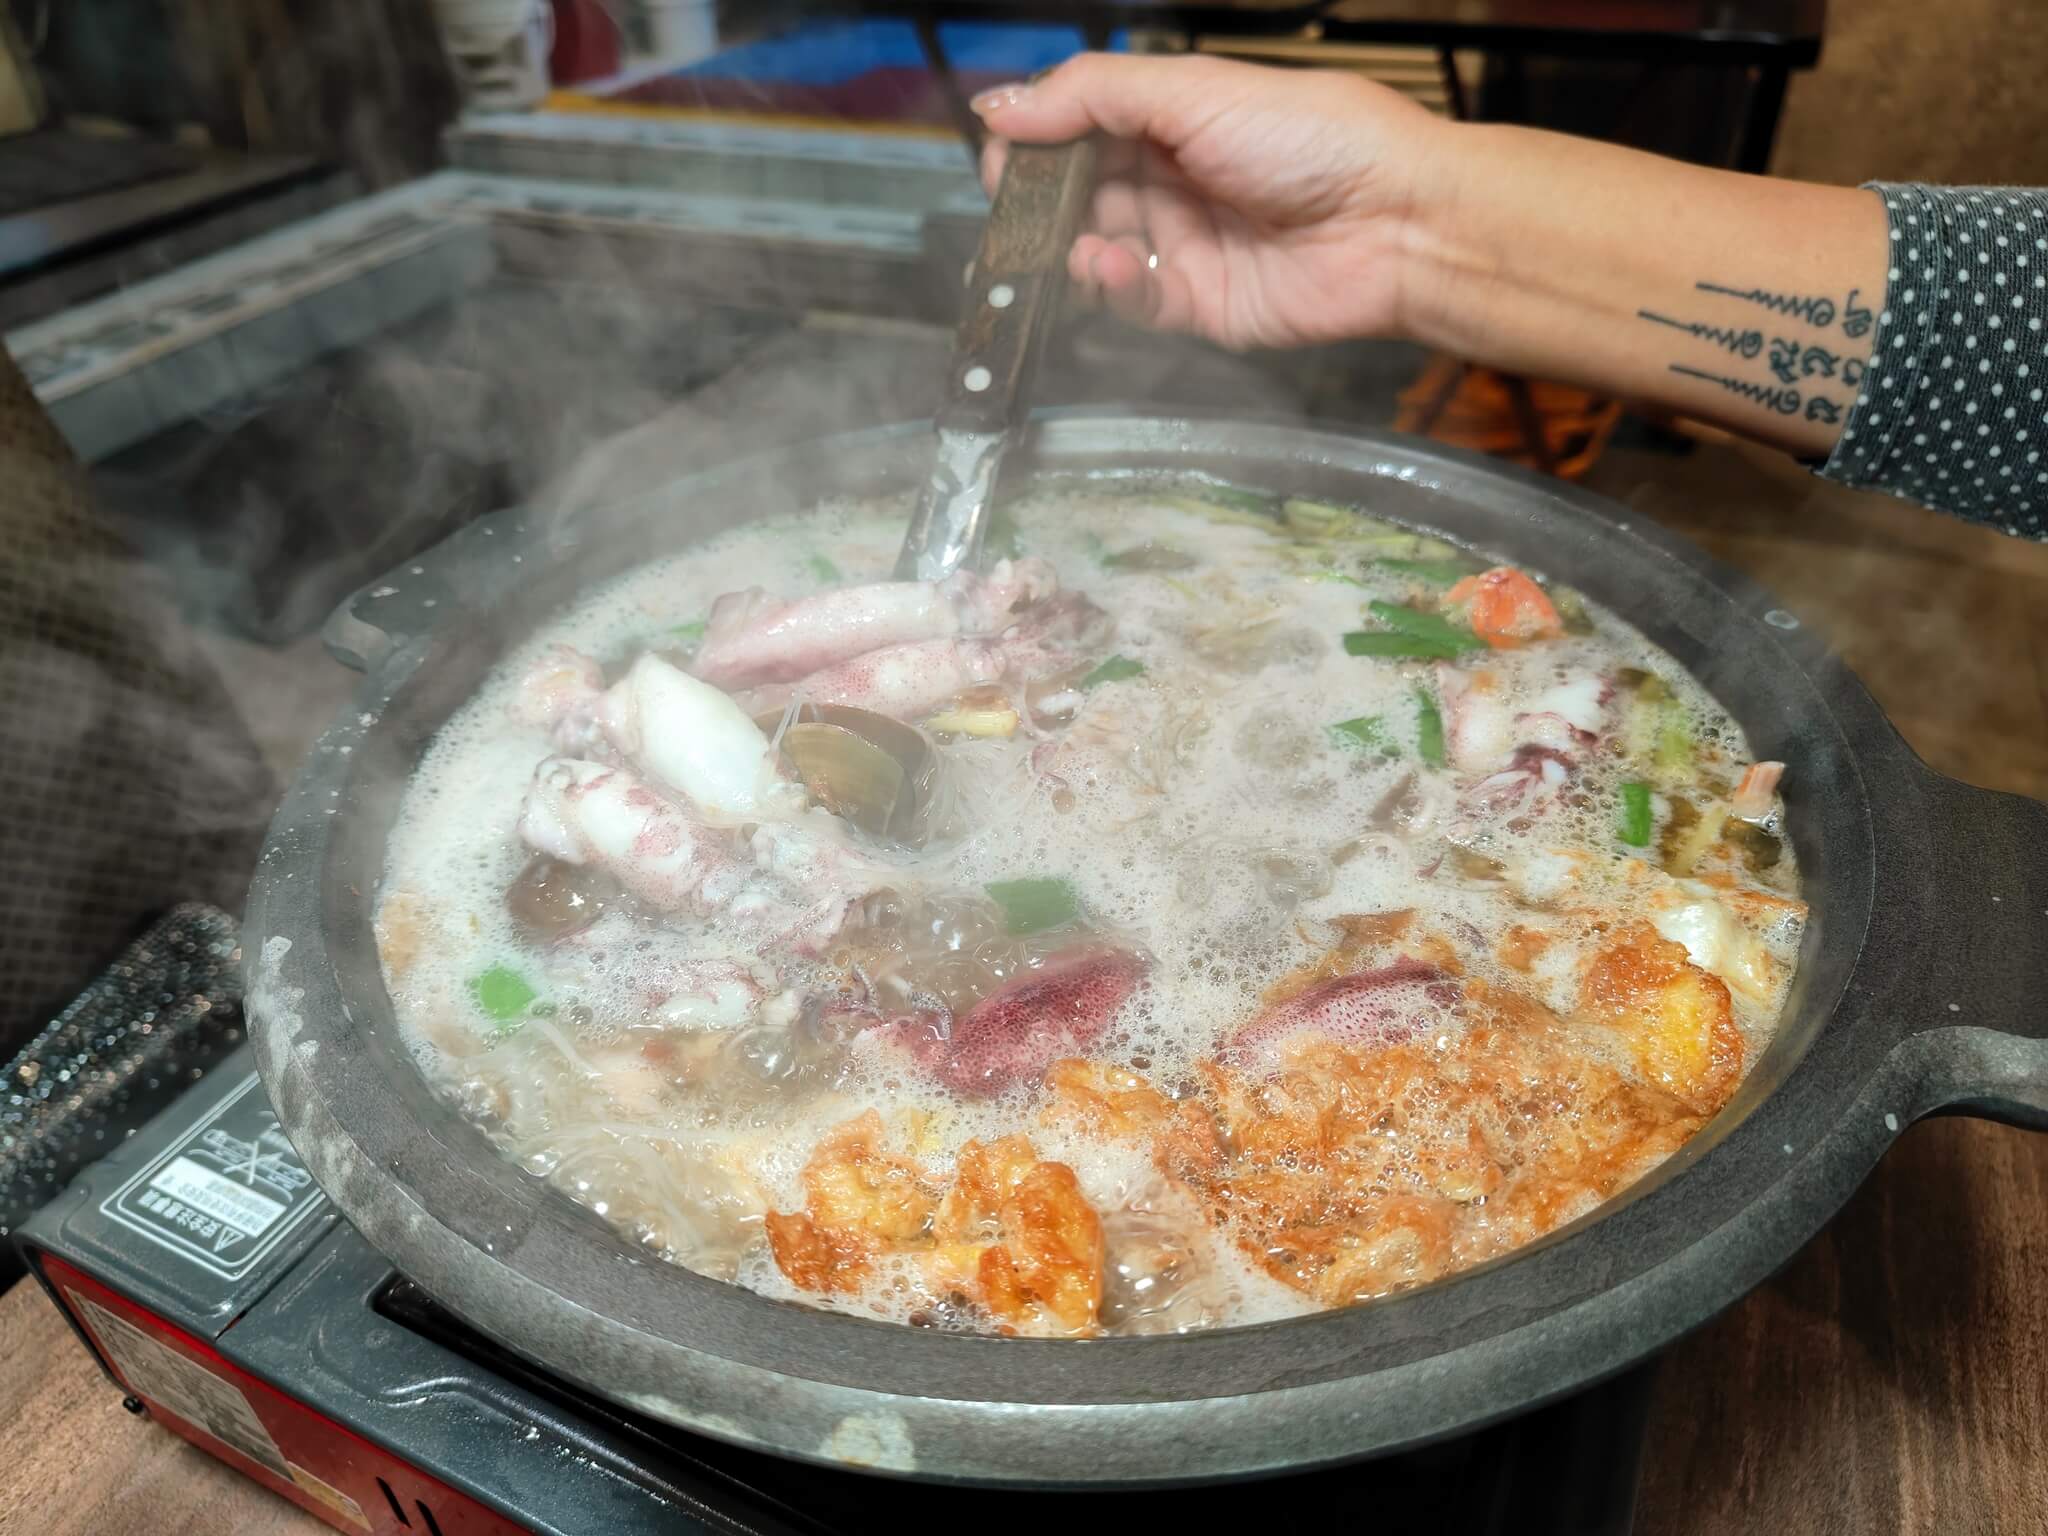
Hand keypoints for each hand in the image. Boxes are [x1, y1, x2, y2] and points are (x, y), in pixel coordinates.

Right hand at [972, 52, 1448, 350]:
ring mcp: (1185, 245)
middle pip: (1079, 192)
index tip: (1003, 154)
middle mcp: (1174, 180)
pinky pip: (1134, 301)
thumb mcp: (1195, 92)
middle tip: (1019, 210)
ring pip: (1096, 250)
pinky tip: (1111, 268)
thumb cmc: (1315, 139)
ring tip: (1072, 244)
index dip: (1037, 141)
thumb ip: (1092, 96)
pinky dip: (1111, 286)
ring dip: (1071, 247)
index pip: (1081, 127)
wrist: (1397, 222)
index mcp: (1174, 118)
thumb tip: (1001, 105)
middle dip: (1043, 202)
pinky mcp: (1200, 305)